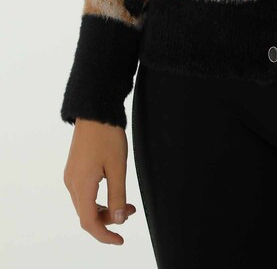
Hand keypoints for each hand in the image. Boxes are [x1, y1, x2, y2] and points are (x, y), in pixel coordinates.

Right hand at [63, 118, 136, 245]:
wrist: (95, 110)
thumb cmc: (107, 136)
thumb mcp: (118, 167)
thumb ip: (118, 195)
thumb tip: (119, 220)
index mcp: (81, 185)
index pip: (88, 222)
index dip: (104, 235)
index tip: (119, 240)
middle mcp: (71, 183)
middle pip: (86, 214)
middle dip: (109, 219)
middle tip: (131, 211)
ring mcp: (71, 176)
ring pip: (85, 204)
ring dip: (104, 208)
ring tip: (127, 202)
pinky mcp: (74, 169)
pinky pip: (84, 193)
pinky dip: (98, 199)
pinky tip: (113, 191)